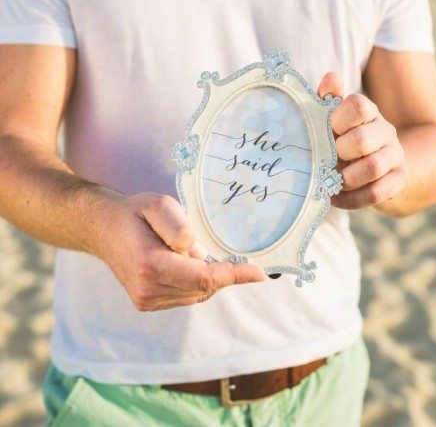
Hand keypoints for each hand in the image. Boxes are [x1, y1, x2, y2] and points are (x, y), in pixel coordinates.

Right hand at [96, 191, 265, 310]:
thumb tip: (198, 251)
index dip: (234, 275)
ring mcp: (147, 301)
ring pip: (197, 293)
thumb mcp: (158, 204)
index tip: (259, 272)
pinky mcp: (148, 304)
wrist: (103, 229)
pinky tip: (185, 263)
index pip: (203, 277)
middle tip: (221, 250)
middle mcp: (148, 290)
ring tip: (190, 251)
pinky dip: (195, 281)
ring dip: (207, 276)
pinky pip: (187, 295)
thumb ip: (178, 226)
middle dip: (220, 271)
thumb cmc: (134, 213)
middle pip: (204, 286)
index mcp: (150, 265)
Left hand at [317, 73, 408, 209]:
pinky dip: (352, 199)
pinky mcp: (399, 179)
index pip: (358, 106)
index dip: (338, 119)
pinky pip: (377, 193)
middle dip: (339, 152)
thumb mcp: (335, 116)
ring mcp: (395, 155)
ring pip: (372, 167)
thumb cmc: (346, 136)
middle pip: (362, 140)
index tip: (328, 130)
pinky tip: (336, 197)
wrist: (378, 162)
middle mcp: (385, 130)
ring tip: (330, 181)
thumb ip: (329, 98)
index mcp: (368, 111)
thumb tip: (330, 77)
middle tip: (326, 159)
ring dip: (345, 178)